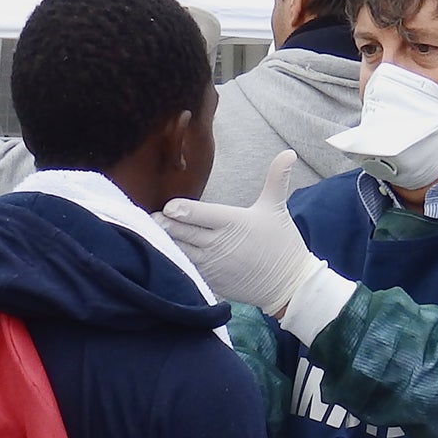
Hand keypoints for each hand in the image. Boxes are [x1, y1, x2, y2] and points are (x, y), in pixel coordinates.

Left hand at [158, 152, 322, 315]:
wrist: (288, 284)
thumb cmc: (281, 243)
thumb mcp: (277, 208)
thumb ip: (276, 179)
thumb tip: (289, 153)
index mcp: (233, 222)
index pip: (201, 215)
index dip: (182, 210)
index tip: (167, 207)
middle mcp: (220, 244)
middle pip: (185, 232)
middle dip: (165, 225)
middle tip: (149, 217)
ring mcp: (214, 264)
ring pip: (182, 251)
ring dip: (166, 242)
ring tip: (150, 233)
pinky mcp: (211, 280)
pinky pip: (187, 270)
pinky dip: (174, 261)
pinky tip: (161, 253)